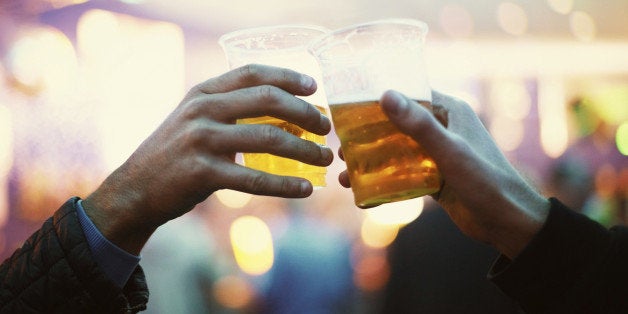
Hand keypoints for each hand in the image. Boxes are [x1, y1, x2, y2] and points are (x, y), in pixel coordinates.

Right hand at [83, 65, 332, 253]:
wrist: (135, 189)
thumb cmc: (174, 154)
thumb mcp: (194, 120)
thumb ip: (229, 110)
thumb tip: (284, 113)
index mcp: (203, 92)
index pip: (252, 73)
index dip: (287, 76)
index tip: (314, 87)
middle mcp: (202, 110)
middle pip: (267, 100)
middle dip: (304, 112)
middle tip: (324, 127)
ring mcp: (201, 140)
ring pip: (268, 138)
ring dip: (304, 150)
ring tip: (324, 158)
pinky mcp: (203, 173)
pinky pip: (255, 179)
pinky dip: (285, 185)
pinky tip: (305, 190)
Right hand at [339, 90, 549, 257]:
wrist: (508, 224)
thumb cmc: (486, 181)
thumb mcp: (450, 151)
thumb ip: (419, 125)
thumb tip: (386, 94)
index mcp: (450, 111)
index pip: (409, 95)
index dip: (379, 99)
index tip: (349, 107)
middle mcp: (443, 128)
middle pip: (397, 124)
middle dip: (368, 135)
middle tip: (342, 146)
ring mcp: (437, 154)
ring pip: (396, 151)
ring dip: (371, 160)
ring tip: (345, 172)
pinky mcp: (434, 177)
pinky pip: (402, 173)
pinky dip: (383, 180)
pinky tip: (362, 191)